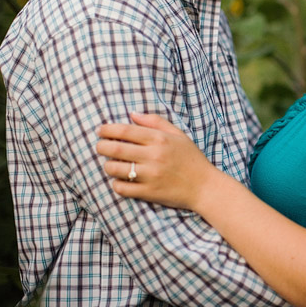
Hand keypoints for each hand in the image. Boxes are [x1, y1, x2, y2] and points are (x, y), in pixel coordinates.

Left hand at [96, 112, 219, 210]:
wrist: (205, 187)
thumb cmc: (191, 159)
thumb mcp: (178, 135)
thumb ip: (156, 122)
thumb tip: (132, 114)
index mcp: (160, 139)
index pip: (126, 130)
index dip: (108, 129)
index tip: (100, 130)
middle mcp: (154, 156)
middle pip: (116, 148)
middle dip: (101, 146)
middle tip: (100, 147)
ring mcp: (151, 175)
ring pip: (115, 169)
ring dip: (107, 165)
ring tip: (110, 164)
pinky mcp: (149, 192)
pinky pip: (122, 188)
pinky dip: (116, 184)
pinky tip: (120, 180)